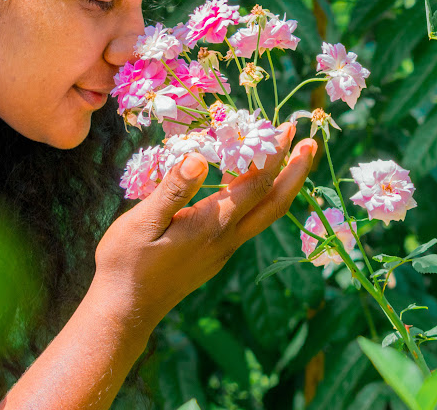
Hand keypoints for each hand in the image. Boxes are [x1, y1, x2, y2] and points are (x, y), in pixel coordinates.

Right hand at [93, 123, 316, 329]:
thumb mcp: (142, 221)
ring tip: (289, 157)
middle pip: (275, 203)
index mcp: (212, 225)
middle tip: (311, 141)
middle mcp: (226, 238)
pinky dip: (256, 196)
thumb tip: (198, 157)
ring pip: (263, 214)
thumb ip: (173, 190)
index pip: (255, 184)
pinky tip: (242, 182)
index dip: (274, 154)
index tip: (287, 128)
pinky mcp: (214, 255)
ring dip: (280, 184)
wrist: (125, 309)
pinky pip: (245, 221)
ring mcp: (222, 249)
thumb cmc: (126, 262)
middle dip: (296, 171)